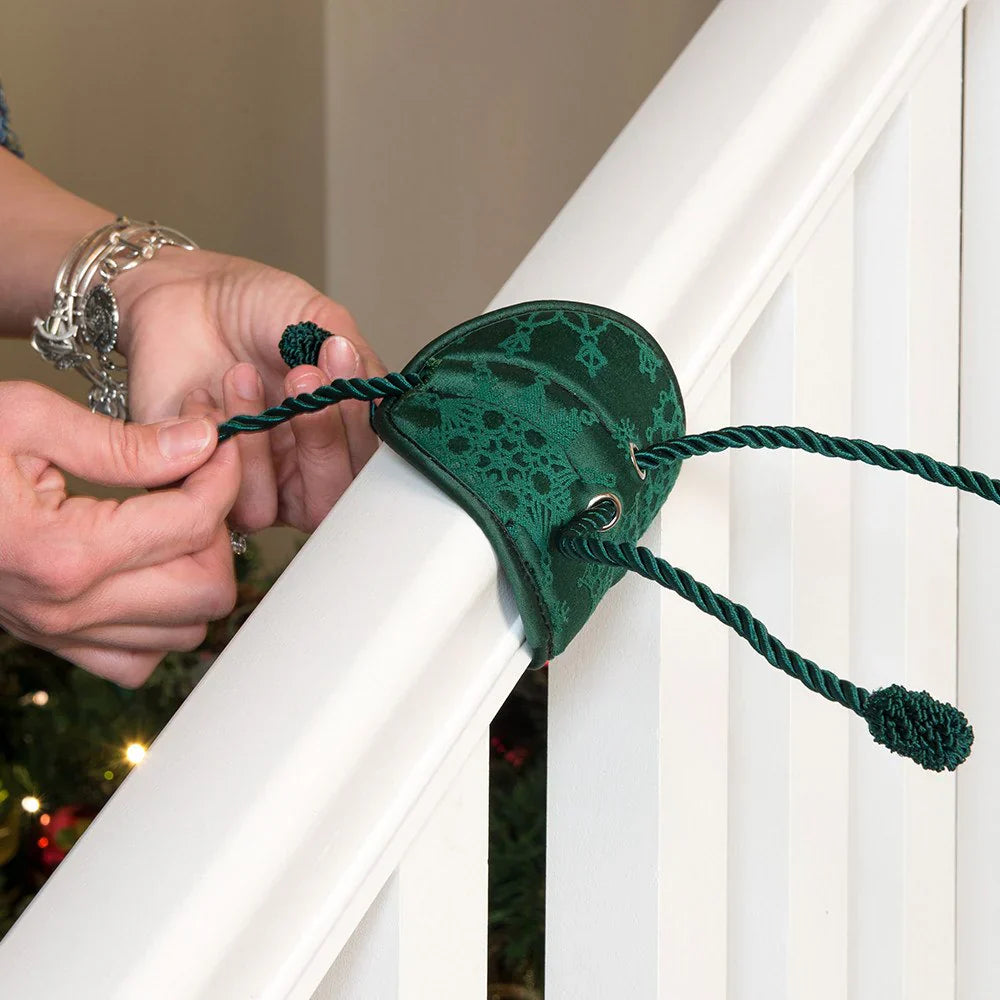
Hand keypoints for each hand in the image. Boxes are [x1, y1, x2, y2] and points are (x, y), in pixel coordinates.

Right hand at [0, 381, 239, 686]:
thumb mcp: (26, 418)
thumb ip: (123, 442)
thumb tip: (202, 442)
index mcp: (64, 552)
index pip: (194, 524)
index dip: (222, 475)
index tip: (216, 442)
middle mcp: (67, 608)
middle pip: (207, 592)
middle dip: (216, 531)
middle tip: (192, 486)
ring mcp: (59, 634)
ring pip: (185, 632)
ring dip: (194, 574)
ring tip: (168, 523)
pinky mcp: (52, 643)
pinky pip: (139, 659)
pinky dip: (159, 621)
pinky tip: (143, 570)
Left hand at [118, 249, 387, 532]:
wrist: (188, 291)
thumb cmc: (258, 309)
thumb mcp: (325, 324)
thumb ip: (361, 367)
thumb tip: (384, 406)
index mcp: (340, 439)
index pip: (366, 468)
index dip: (360, 429)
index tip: (343, 361)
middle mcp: (298, 471)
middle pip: (325, 502)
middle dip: (320, 441)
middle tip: (303, 378)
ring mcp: (247, 481)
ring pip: (265, 507)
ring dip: (256, 442)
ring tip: (242, 373)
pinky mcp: (195, 481)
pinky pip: (208, 491)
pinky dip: (212, 438)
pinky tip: (204, 393)